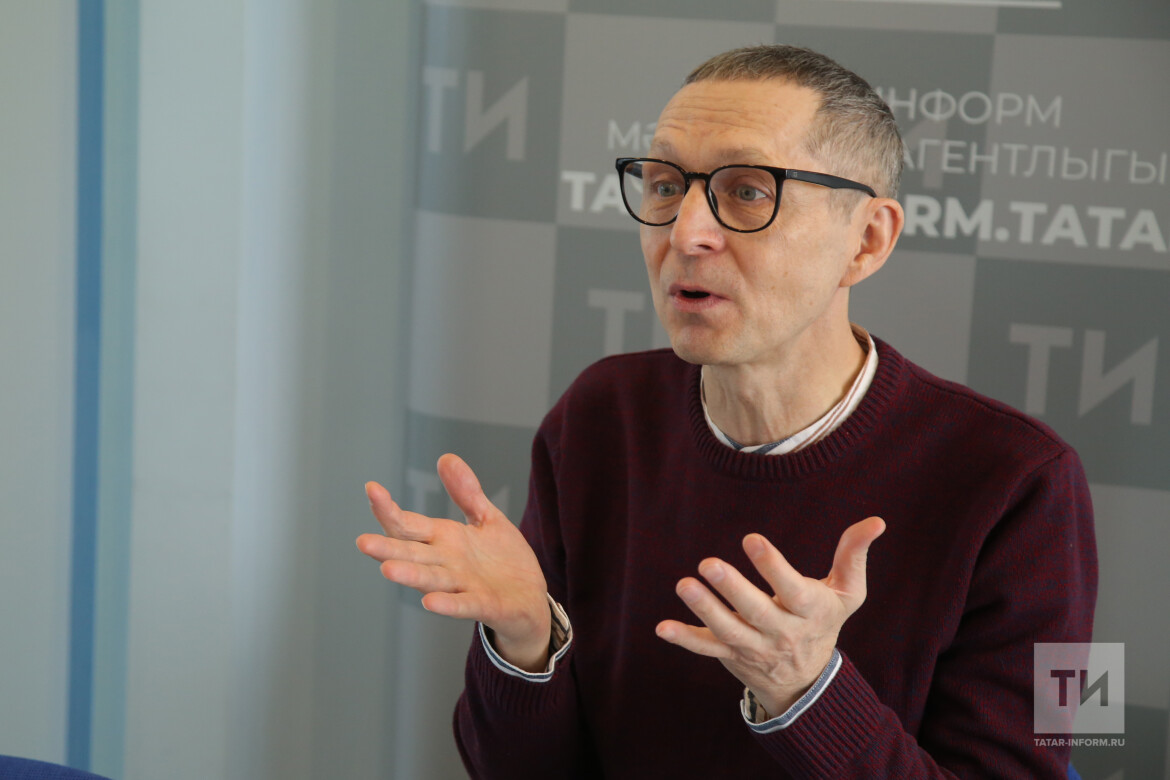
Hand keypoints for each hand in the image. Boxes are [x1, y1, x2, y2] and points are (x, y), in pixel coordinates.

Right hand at [356, 453, 551, 671]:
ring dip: (410, 575)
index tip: (372, 489)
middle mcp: (446, 563)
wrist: (530, 598)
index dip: (389, 509)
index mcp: (443, 540)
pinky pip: (463, 604)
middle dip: (387, 548)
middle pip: (411, 554)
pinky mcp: (484, 604)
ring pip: (431, 579)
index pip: (408, 524)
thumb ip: (466, 493)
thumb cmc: (503, 561)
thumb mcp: (486, 518)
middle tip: (362, 542)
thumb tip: (446, 458)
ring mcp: (462, 585)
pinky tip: (430, 602)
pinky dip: (447, 603)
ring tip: (387, 569)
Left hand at [655, 517, 884, 716]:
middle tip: (709, 564)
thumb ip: (854, 556)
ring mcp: (753, 647)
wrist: (805, 682)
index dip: (773, 567)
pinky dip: (684, 640)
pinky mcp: (729, 656)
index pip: (792, 591)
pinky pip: (706, 649)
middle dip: (733, 590)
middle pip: (756, 613)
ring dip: (704, 610)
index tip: (751, 539)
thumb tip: (876, 521)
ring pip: (727, 631)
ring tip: (685, 585)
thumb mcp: (846, 594)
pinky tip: (662, 627)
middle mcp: (781, 633)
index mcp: (808, 612)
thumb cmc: (822, 622)